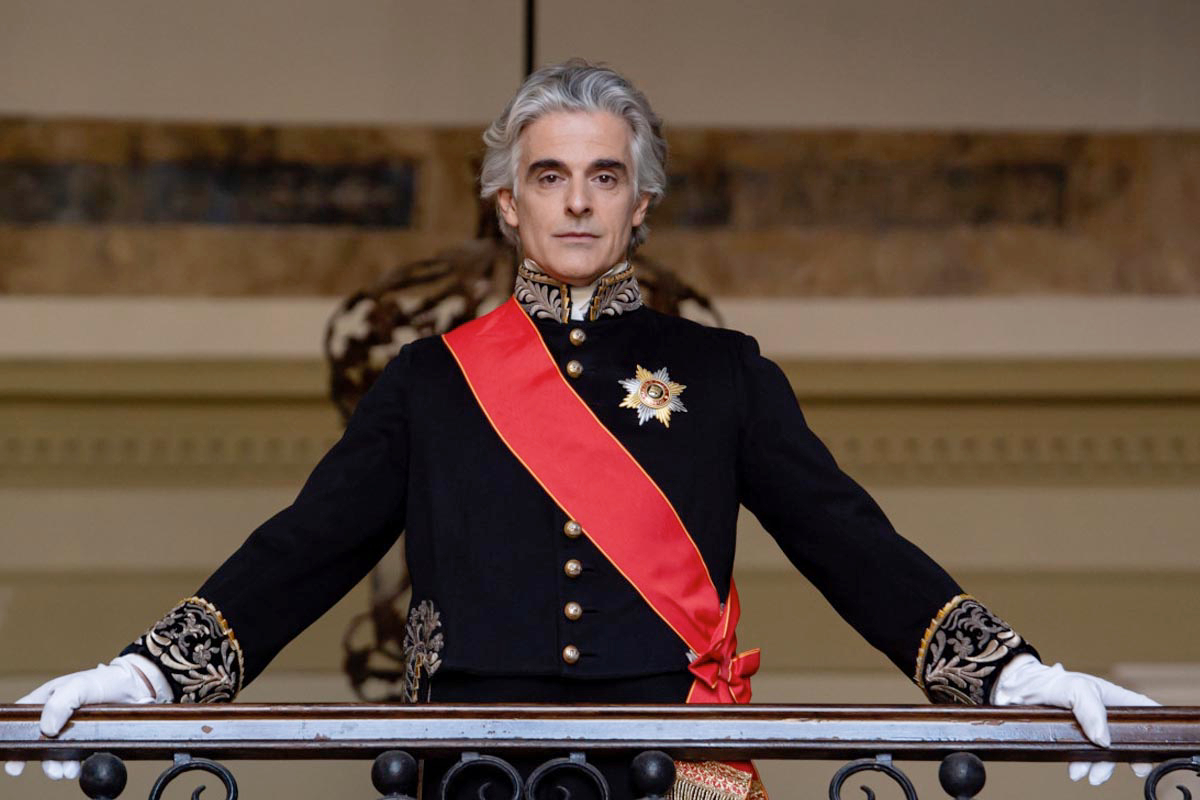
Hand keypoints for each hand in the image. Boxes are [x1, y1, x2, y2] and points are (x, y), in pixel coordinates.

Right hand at [4, 655, 168, 779]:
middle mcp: (56, 716)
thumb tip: (47, 729)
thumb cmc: (104, 680)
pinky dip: (75, 764)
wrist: (135, 687)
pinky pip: (76, 755)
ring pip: (57, 752)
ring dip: (59, 765)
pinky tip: (78, 768)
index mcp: (46, 700)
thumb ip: (61, 703)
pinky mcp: (87, 738)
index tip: (15, 761)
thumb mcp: (79, 684)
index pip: (23, 720)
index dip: (16, 739)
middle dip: (43, 759)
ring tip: (67, 771)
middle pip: (38, 742)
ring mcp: (71, 729)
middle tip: (52, 770)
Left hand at [992, 654, 1158, 785]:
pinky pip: (1084, 756)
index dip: (1154, 730)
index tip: (1153, 750)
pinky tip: (1076, 772)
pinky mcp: (1074, 739)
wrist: (1016, 691)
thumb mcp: (1074, 687)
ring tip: (1089, 774)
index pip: (1144, 711)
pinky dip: (1083, 766)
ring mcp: (1090, 727)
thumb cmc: (1049, 681)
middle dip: (1128, 757)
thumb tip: (1103, 739)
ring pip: (1105, 752)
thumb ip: (1091, 709)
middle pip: (1127, 739)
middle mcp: (1105, 714)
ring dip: (1101, 766)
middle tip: (1131, 770)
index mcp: (1113, 697)